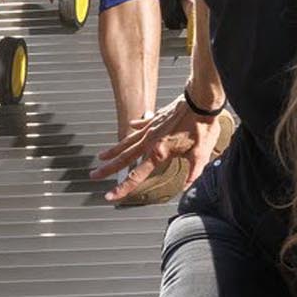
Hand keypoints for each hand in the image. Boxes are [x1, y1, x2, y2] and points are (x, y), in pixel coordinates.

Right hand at [92, 93, 223, 201]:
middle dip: (108, 169)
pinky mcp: (155, 118)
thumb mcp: (201, 155)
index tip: (110, 196)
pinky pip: (140, 124)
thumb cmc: (202, 127)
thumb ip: (192, 174)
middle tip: (94, 175)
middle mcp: (150, 141)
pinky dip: (134, 127)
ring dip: (113, 150)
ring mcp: (150, 128)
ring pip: (127, 142)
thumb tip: (187, 188)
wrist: (200, 101)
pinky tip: (129, 126)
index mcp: (159, 153)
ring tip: (101, 156)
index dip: (122, 188)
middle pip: (124, 158)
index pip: (136, 175)